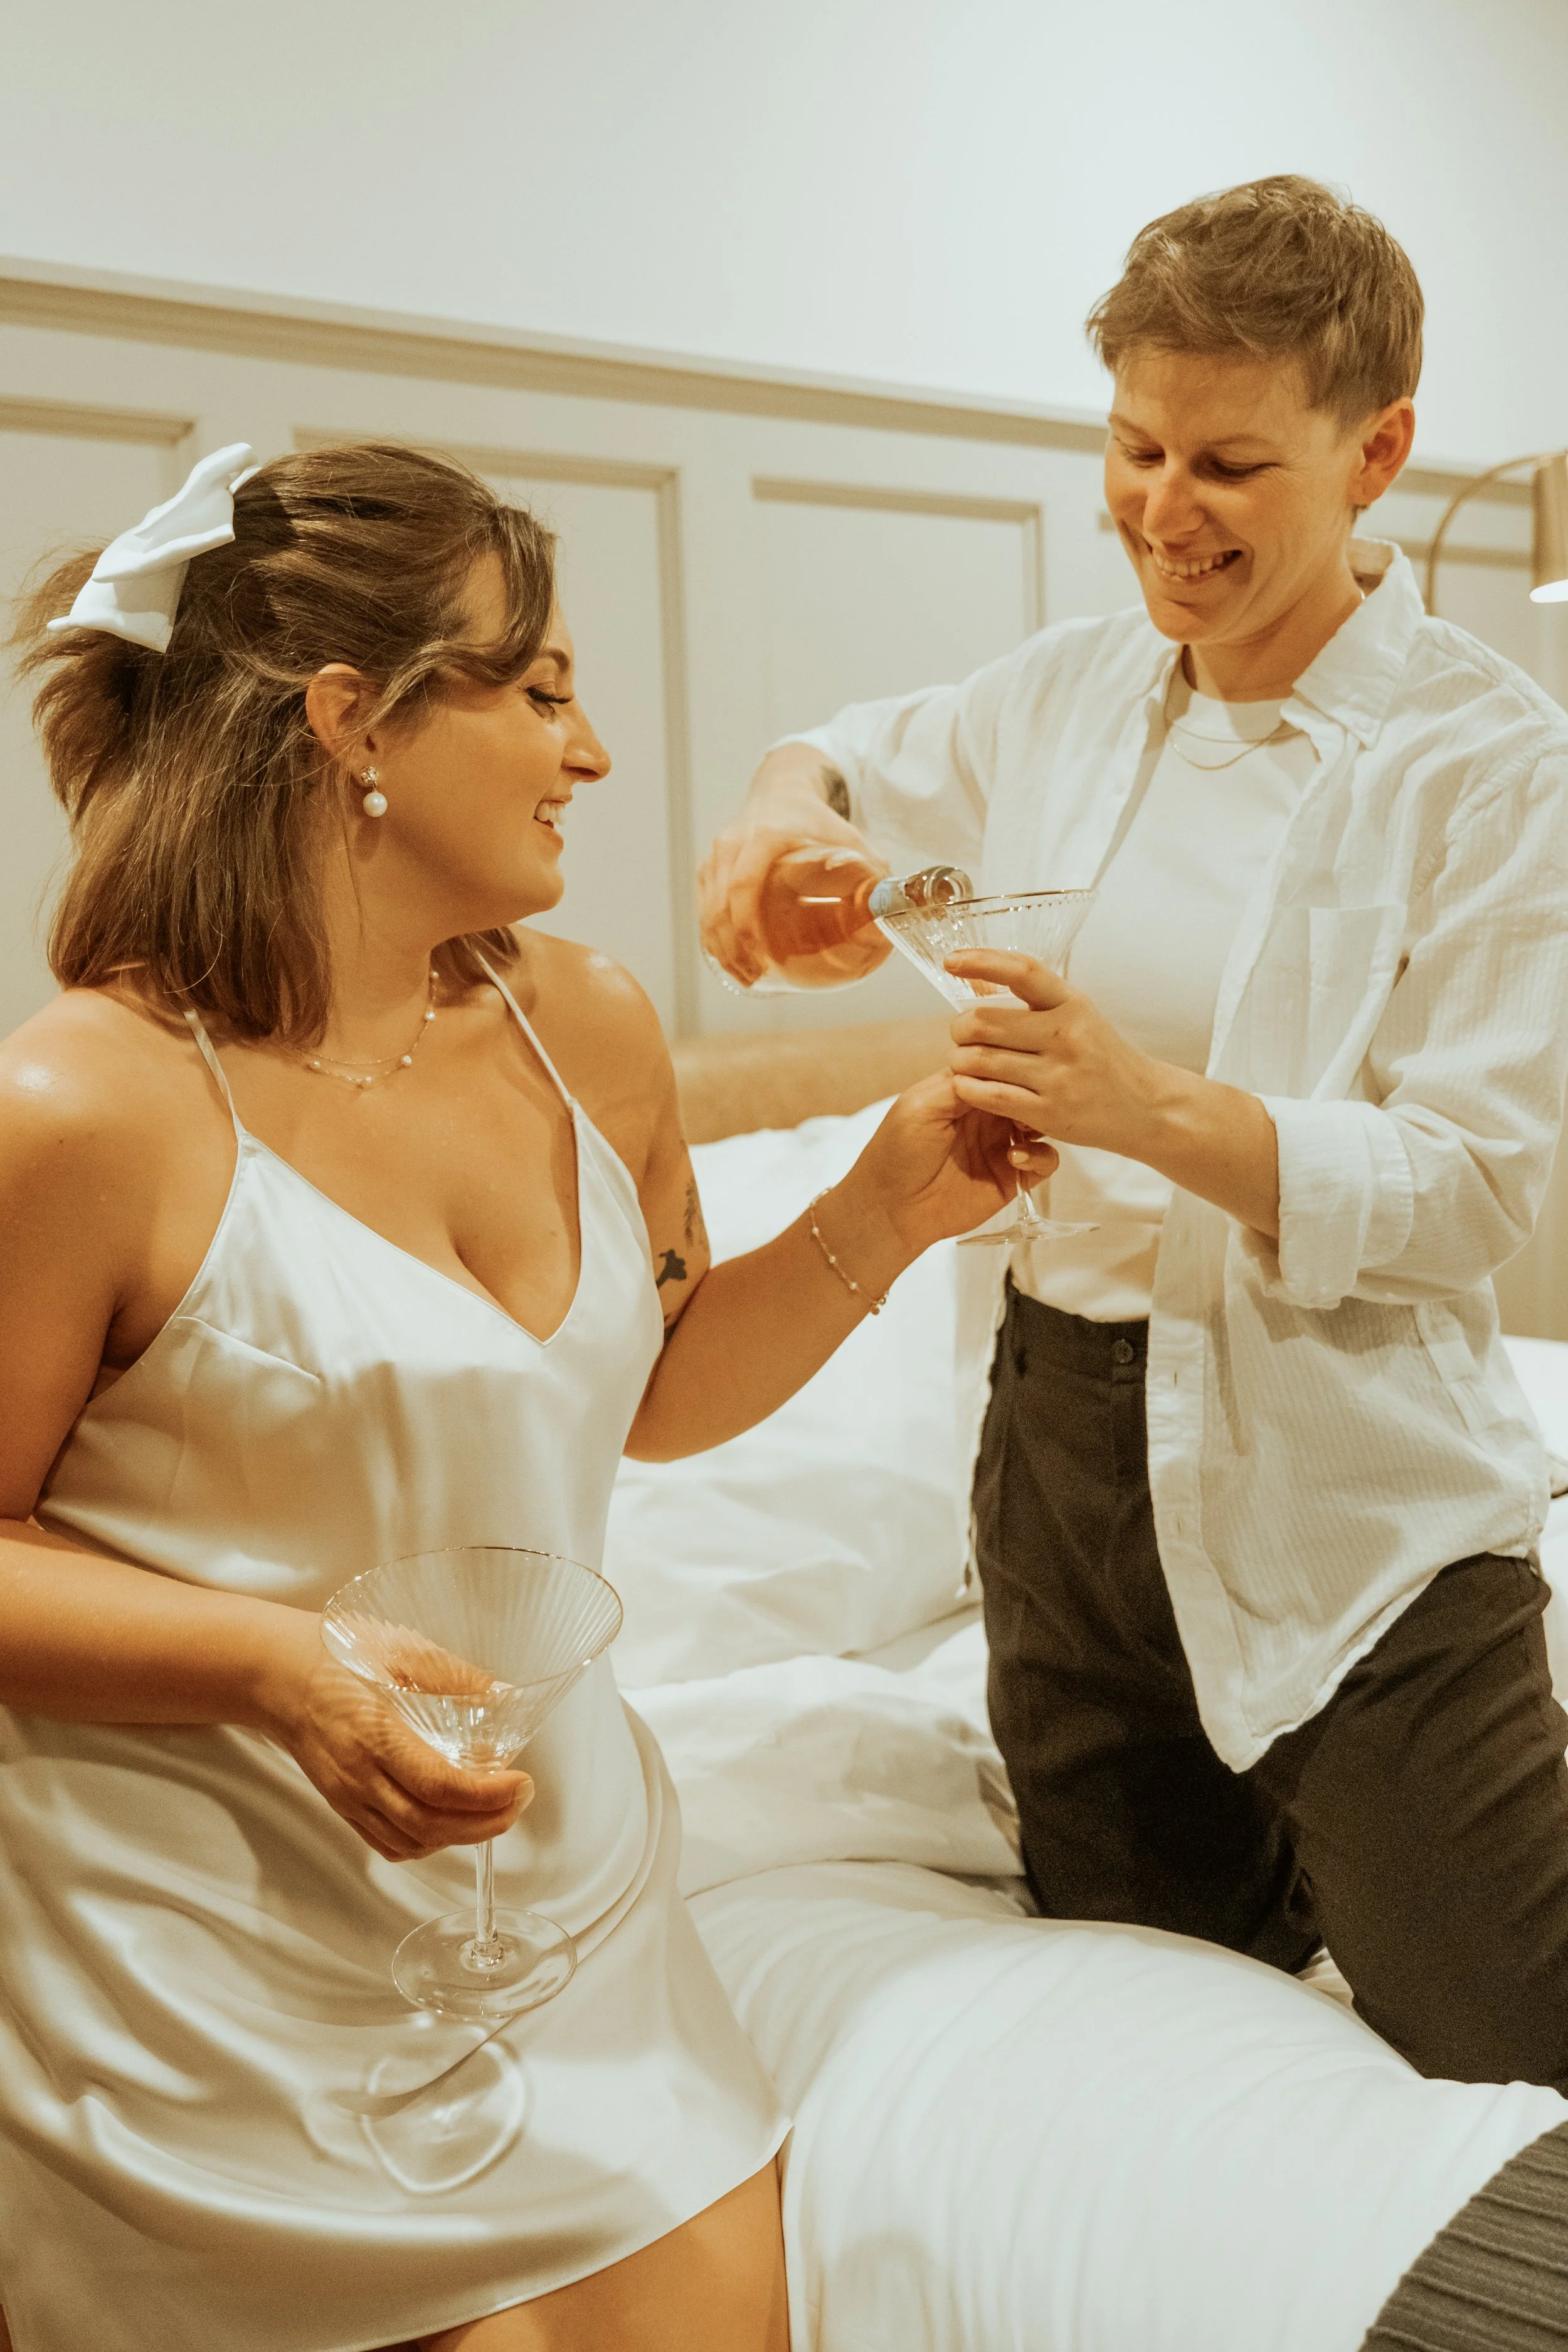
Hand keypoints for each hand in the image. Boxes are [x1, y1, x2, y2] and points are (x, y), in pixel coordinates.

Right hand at [256, 1615, 530, 1863]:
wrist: (278, 1674)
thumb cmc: (336, 1656)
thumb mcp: (400, 1650)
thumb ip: (453, 1678)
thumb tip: (502, 1698)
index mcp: (373, 1733)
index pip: (438, 1785)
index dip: (487, 1795)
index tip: (521, 1783)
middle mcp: (357, 1774)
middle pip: (429, 1824)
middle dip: (486, 1823)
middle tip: (519, 1801)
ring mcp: (347, 1796)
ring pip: (411, 1842)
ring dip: (461, 1837)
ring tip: (494, 1811)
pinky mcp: (343, 1806)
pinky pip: (389, 1843)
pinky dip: (428, 1842)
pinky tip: (451, 1822)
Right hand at [698, 802, 886, 988]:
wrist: (783, 791)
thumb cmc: (816, 819)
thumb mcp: (848, 838)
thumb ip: (872, 872)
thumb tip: (890, 911)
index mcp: (765, 836)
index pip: (744, 885)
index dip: (748, 925)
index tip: (763, 955)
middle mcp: (733, 844)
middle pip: (721, 904)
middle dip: (734, 947)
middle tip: (755, 976)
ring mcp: (717, 857)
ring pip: (708, 909)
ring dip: (721, 947)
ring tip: (743, 976)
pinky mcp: (709, 869)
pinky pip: (703, 907)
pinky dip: (713, 936)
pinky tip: (728, 960)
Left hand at [843, 1068, 1055, 1255]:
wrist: (891, 1208)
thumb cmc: (896, 1152)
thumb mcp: (922, 1106)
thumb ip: (961, 1084)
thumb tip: (998, 1066)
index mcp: (966, 1090)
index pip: (1001, 1066)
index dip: (1013, 1066)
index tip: (1020, 1069)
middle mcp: (988, 1114)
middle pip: (1027, 1092)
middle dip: (1034, 1092)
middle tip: (1030, 1099)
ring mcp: (1002, 1144)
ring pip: (1042, 1123)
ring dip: (1042, 1121)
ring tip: (1025, 1129)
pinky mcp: (1012, 1176)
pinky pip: (1045, 1161)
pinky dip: (1041, 1156)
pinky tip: (1017, 1158)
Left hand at [944, 950, 1168, 1156]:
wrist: (1144, 1105)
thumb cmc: (1102, 1057)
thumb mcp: (1078, 1016)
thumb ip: (1034, 1000)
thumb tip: (979, 979)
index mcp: (1072, 1005)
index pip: (1023, 971)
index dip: (981, 962)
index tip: (951, 961)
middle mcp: (1066, 1036)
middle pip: (984, 1022)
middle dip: (960, 1028)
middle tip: (963, 1036)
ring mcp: (1059, 1076)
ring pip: (980, 1060)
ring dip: (959, 1061)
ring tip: (964, 1063)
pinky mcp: (1050, 1112)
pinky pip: (990, 1095)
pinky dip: (968, 1089)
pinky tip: (968, 1087)